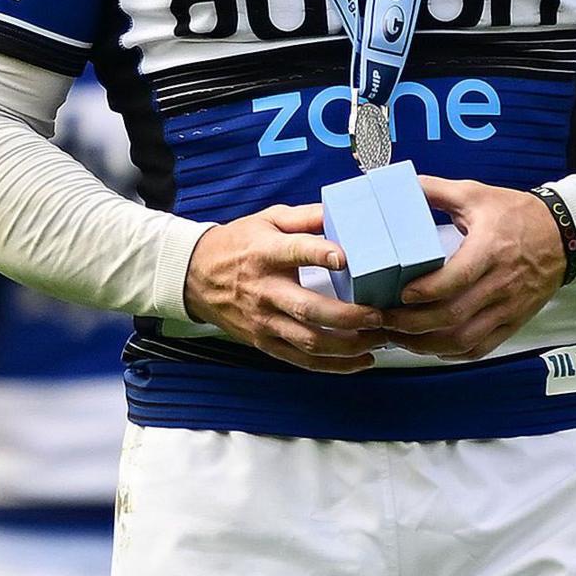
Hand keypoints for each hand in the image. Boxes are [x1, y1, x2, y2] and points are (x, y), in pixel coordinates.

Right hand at [183, 205, 384, 371]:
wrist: (195, 276)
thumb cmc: (238, 245)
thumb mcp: (268, 220)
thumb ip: (306, 217)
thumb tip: (345, 210)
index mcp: (265, 254)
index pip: (295, 252)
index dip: (321, 254)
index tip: (346, 257)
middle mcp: (264, 291)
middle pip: (309, 309)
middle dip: (350, 316)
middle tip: (380, 315)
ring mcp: (264, 321)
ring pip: (310, 342)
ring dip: (349, 345)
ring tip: (378, 339)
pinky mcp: (264, 342)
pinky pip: (303, 361)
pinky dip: (335, 366)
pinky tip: (361, 361)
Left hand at [379, 176, 567, 360]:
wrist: (565, 235)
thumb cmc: (519, 215)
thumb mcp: (477, 194)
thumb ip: (436, 190)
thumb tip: (400, 184)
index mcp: (490, 249)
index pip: (458, 278)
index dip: (427, 291)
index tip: (402, 294)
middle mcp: (501, 283)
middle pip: (454, 315)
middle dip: (413, 324)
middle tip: (386, 320)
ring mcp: (508, 306)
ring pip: (464, 338)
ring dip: (427, 344)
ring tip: (401, 338)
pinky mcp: (513, 321)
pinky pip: (481, 347)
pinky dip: (453, 352)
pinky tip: (432, 346)